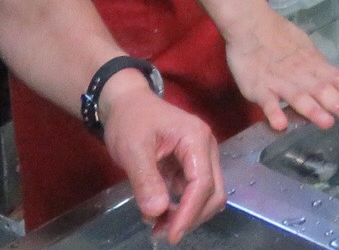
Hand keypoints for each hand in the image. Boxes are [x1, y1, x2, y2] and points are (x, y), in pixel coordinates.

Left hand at [99, 73, 224, 243]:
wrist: (126, 102)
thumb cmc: (129, 120)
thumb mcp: (132, 149)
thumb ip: (146, 180)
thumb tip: (157, 212)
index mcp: (196, 139)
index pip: (203, 183)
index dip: (189, 213)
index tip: (171, 235)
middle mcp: (206, 147)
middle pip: (213, 191)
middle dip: (191, 216)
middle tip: (162, 232)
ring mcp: (201, 155)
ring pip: (207, 193)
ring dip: (187, 214)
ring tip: (157, 225)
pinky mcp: (192, 163)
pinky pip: (194, 190)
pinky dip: (181, 206)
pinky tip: (159, 211)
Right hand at [224, 6, 338, 130]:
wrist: (250, 23)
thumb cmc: (278, 35)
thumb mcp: (304, 48)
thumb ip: (315, 66)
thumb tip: (333, 80)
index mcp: (313, 64)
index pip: (337, 77)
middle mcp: (300, 74)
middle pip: (322, 90)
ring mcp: (280, 82)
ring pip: (298, 97)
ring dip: (313, 111)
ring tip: (326, 123)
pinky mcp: (259, 88)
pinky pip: (267, 102)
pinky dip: (274, 113)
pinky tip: (281, 125)